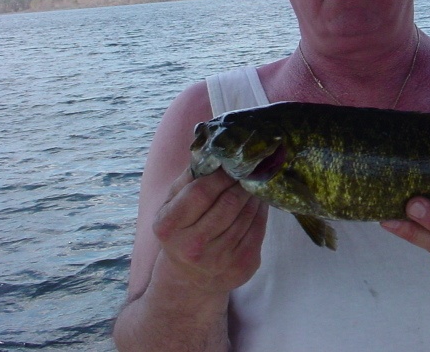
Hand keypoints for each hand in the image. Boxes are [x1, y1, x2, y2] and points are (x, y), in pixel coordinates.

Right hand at [153, 168, 267, 293]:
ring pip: (246, 216)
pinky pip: (258, 230)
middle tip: (250, 169)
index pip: (200, 193)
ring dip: (254, 195)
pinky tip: (259, 202)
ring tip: (256, 183)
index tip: (231, 165)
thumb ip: (187, 179)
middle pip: (227, 204)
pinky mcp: (241, 267)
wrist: (191, 278)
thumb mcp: (172, 206)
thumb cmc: (182, 231)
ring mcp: (218, 260)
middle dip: (242, 183)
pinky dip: (261, 212)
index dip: (220, 176)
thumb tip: (212, 151)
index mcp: (169, 227)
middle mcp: (192, 247)